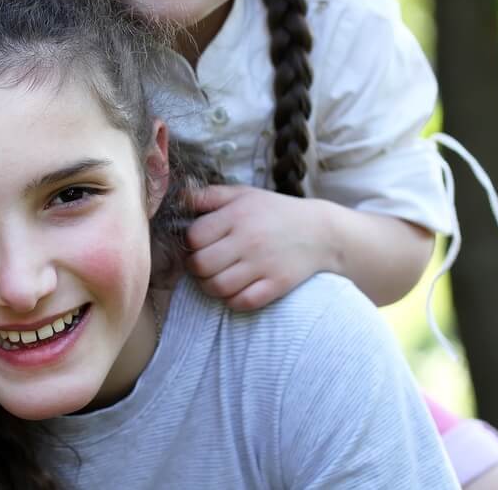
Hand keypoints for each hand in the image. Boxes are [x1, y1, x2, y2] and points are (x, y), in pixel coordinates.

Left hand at [185, 185, 332, 310]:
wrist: (321, 232)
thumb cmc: (274, 212)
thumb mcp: (242, 195)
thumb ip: (207, 196)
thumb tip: (176, 198)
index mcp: (238, 215)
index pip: (194, 236)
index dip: (189, 243)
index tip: (197, 245)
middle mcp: (249, 240)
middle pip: (201, 265)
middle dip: (195, 268)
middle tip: (202, 264)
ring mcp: (263, 265)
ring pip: (217, 287)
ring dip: (209, 286)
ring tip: (215, 277)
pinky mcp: (277, 285)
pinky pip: (242, 302)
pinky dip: (232, 300)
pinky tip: (234, 289)